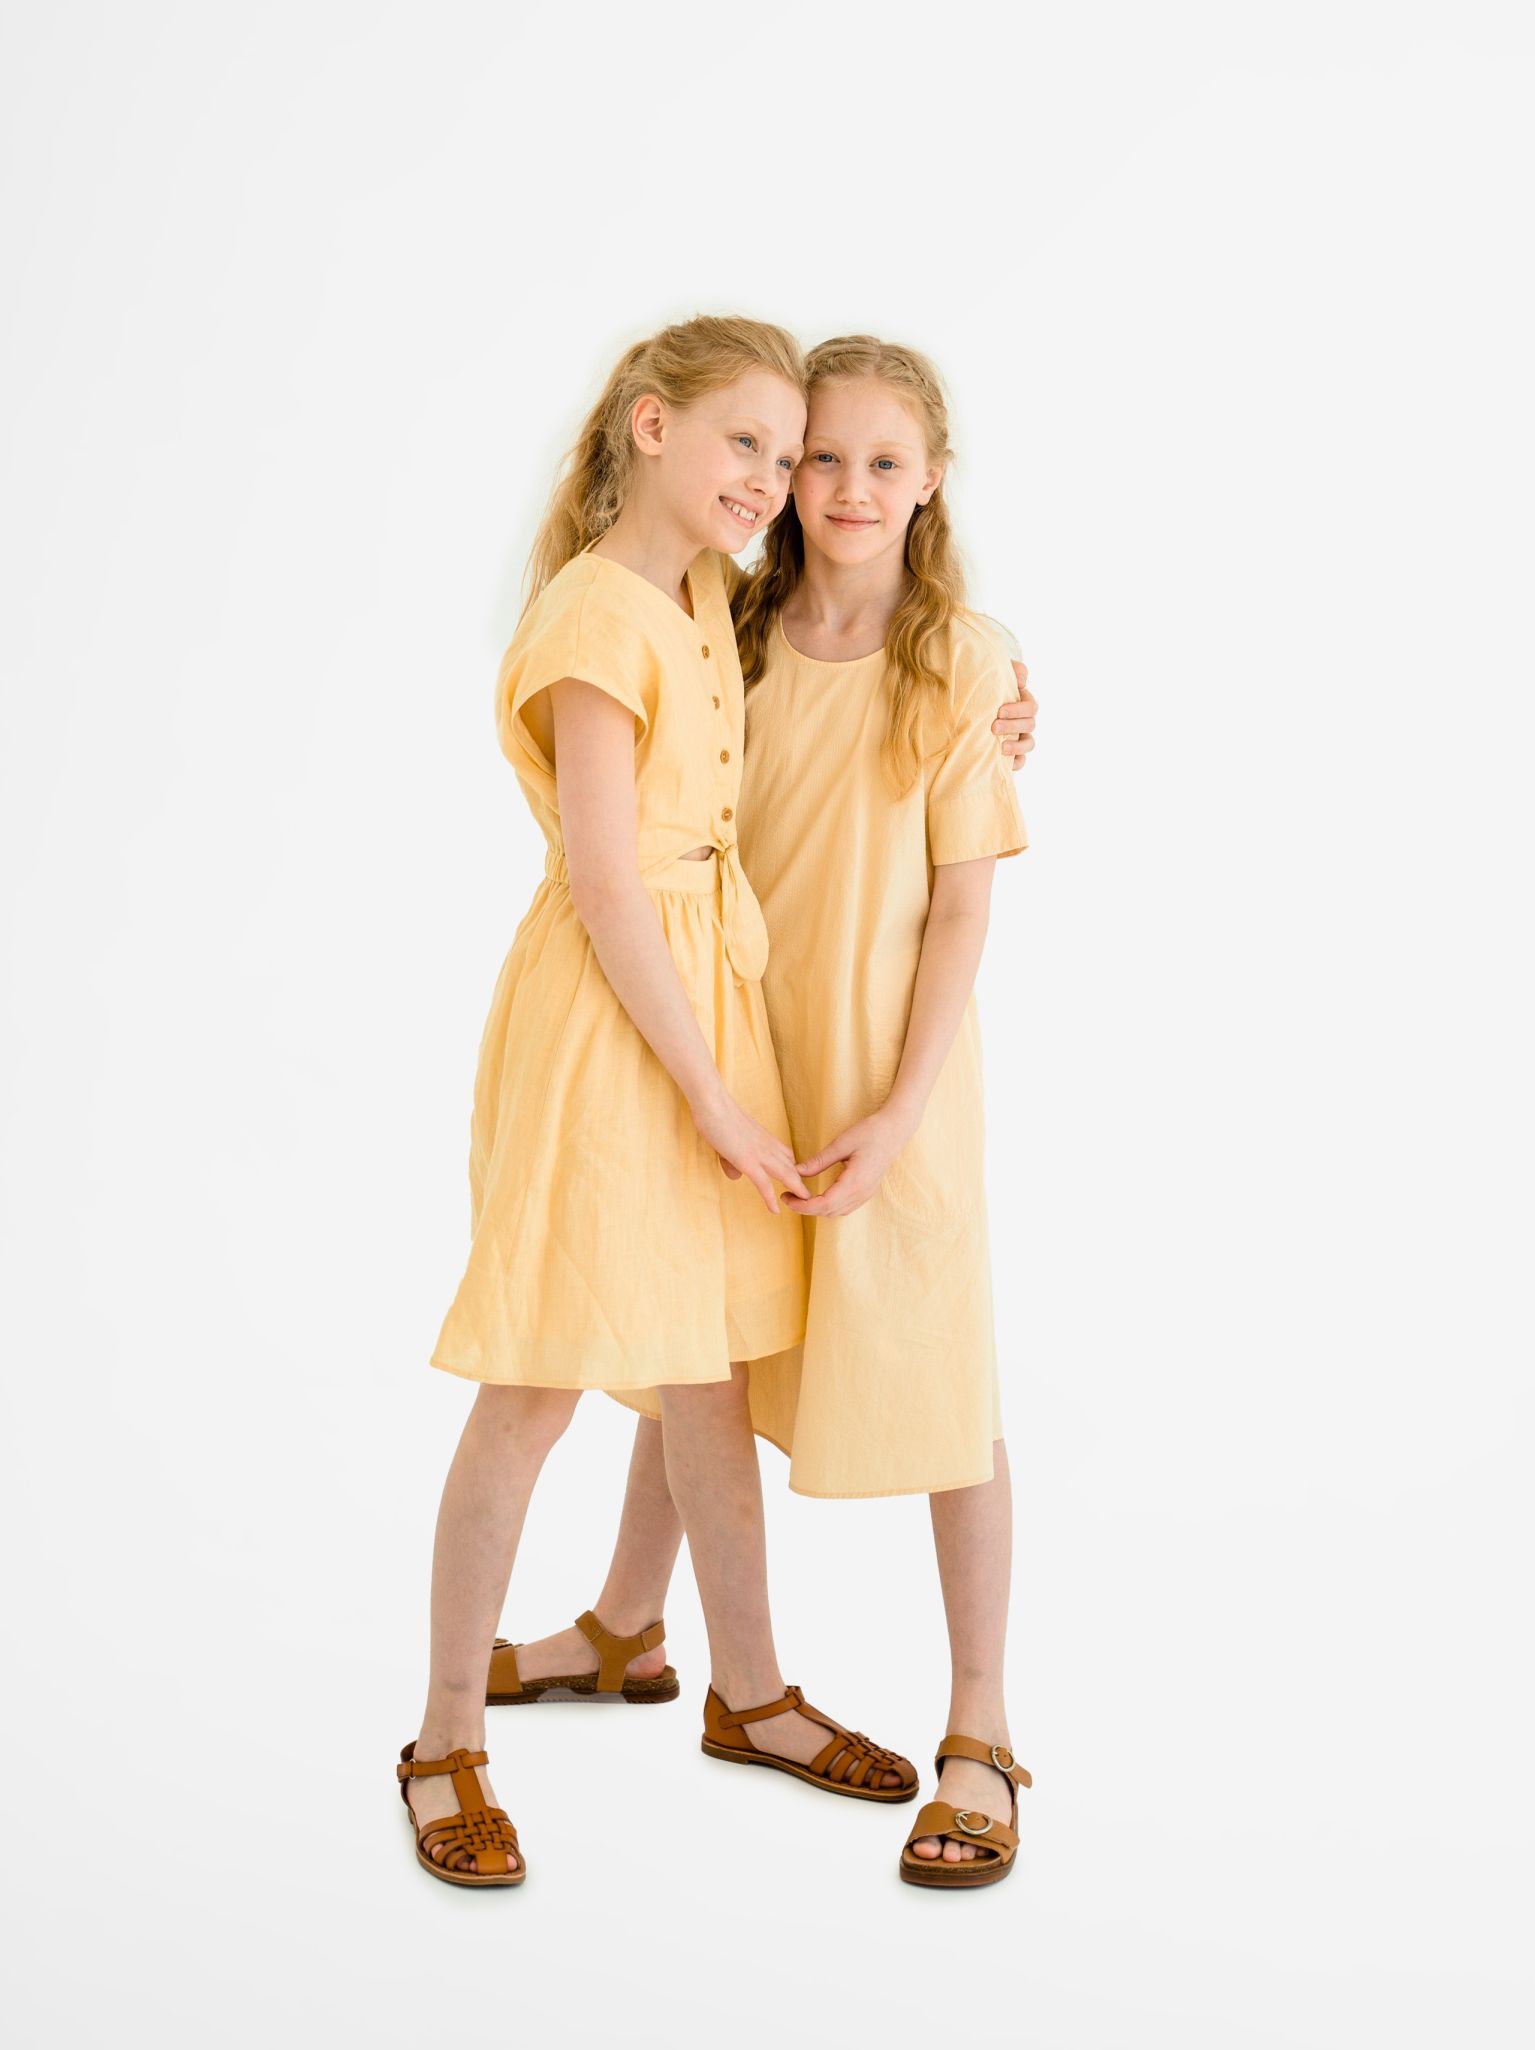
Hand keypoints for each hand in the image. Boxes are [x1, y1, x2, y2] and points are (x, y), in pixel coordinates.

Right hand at [692, 1091, 809, 1213]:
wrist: (711, 1103)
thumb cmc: (716, 1116)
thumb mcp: (728, 1139)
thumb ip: (733, 1158)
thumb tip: (736, 1176)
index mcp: (765, 1138)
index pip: (786, 1155)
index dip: (793, 1168)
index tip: (797, 1180)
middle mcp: (767, 1145)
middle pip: (791, 1166)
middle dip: (801, 1182)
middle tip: (809, 1196)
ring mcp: (759, 1153)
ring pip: (786, 1174)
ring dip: (796, 1190)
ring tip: (805, 1204)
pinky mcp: (747, 1160)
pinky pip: (763, 1184)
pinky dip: (770, 1198)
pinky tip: (775, 1210)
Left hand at [782, 1107, 912, 1218]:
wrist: (895, 1130)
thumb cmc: (869, 1133)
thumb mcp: (841, 1144)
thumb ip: (819, 1161)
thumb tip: (795, 1171)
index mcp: (854, 1182)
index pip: (823, 1204)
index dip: (802, 1205)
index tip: (786, 1197)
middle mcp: (861, 1193)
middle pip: (828, 1211)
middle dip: (805, 1208)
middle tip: (787, 1196)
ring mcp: (866, 1194)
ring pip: (837, 1212)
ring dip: (817, 1209)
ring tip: (799, 1197)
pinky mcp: (867, 1191)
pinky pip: (845, 1207)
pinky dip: (829, 1206)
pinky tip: (818, 1197)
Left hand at [992, 658, 1036, 772]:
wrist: (965, 702)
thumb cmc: (982, 684)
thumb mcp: (994, 671)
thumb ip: (1012, 670)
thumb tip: (1022, 681)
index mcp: (1022, 700)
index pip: (1031, 706)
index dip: (1018, 710)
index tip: (999, 711)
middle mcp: (1023, 719)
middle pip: (1030, 724)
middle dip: (1013, 726)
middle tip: (994, 727)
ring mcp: (1020, 736)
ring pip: (1029, 743)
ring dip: (1017, 746)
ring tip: (1001, 748)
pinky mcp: (1012, 752)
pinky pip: (1021, 761)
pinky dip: (1017, 762)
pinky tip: (1006, 763)